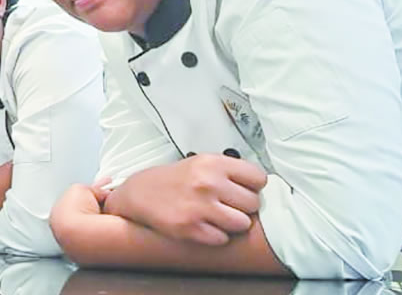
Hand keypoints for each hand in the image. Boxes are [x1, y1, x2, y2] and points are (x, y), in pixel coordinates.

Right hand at [103, 155, 266, 245]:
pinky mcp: (190, 228)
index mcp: (213, 163)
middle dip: (243, 206)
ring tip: (218, 217)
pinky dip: (216, 235)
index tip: (242, 189)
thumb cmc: (175, 179)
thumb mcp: (201, 163)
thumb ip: (229, 172)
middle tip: (227, 205)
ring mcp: (199, 207)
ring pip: (242, 223)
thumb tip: (261, 188)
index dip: (253, 186)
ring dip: (233, 223)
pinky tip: (204, 226)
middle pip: (253, 203)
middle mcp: (207, 183)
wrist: (140, 193)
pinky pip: (223, 238)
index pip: (258, 178)